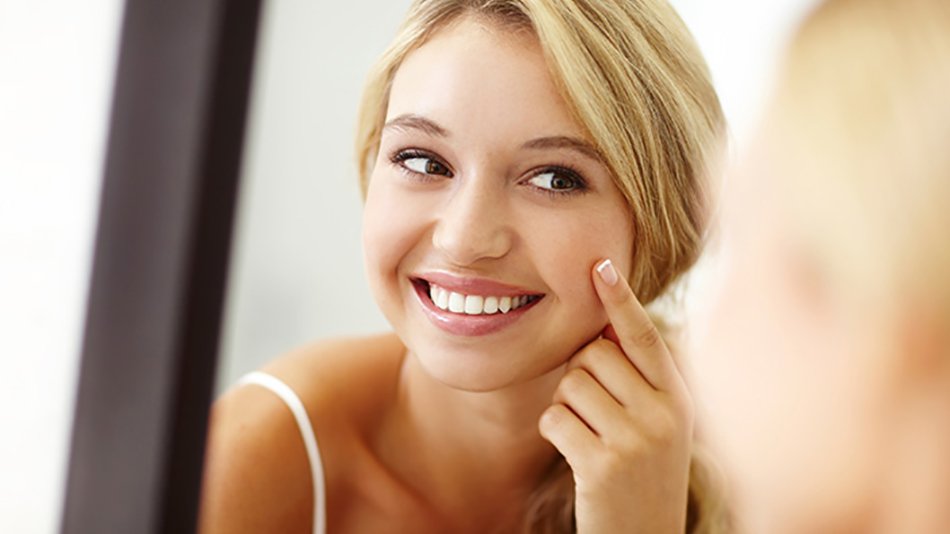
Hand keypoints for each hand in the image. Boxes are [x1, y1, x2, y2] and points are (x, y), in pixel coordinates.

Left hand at [538, 258, 694, 532]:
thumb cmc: (643, 473)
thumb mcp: (660, 424)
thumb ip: (640, 380)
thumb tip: (600, 328)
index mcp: (678, 398)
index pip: (646, 337)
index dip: (620, 300)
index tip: (600, 266)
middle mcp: (664, 414)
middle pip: (594, 355)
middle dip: (580, 373)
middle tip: (596, 411)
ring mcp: (635, 440)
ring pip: (570, 383)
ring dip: (566, 406)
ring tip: (590, 436)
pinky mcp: (603, 465)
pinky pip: (554, 418)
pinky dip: (555, 432)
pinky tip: (577, 455)